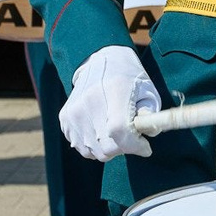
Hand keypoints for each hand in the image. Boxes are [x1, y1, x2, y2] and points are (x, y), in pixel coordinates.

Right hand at [59, 45, 159, 160]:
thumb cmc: (128, 80)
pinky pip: (82, 148)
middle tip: (131, 136)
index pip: (119, 130)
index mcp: (114, 89)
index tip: (145, 147)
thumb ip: (150, 114)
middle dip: (124, 147)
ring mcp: (74, 111)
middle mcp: (90, 100)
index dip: (134, 145)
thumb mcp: (147, 91)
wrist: (100, 63)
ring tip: (115, 130)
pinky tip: (101, 128)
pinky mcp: (65, 118)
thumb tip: (149, 133)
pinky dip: (95, 145)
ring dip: (109, 148)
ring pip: (95, 152)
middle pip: (107, 147)